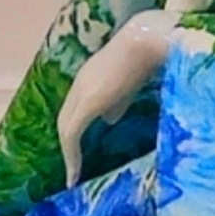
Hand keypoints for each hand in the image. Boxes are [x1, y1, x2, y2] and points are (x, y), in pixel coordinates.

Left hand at [57, 9, 179, 183]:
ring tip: (73, 176)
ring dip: (68, 154)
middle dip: (68, 145)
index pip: (75, 108)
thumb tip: (108, 120)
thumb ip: (118, 101)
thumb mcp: (131, 83)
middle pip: (65, 119)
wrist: (149, 39)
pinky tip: (76, 172)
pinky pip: (72, 134)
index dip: (75, 131)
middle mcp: (80, 84)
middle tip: (73, 169)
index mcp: (90, 77)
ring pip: (65, 128)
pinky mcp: (88, 102)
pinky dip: (71, 155)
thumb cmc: (149, 54)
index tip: (80, 152)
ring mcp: (82, 91)